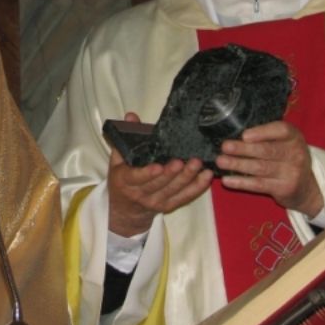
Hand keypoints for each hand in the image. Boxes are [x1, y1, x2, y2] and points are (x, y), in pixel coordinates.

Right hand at [108, 114, 213, 236]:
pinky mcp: (168, 206)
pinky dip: (197, 187)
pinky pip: (184, 197)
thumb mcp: (118, 159)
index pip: (136, 178)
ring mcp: (156, 202)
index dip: (147, 173)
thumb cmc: (122, 179)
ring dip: (187, 178)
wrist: (125, 208)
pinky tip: (206, 176)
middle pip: (158, 184)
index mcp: (125, 181)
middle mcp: (140, 194)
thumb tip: (131, 116)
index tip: (158, 166)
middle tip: (183, 161)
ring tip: (197, 164)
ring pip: (173, 190)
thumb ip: (125, 137)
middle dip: (172, 174)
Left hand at [215, 121, 322, 217]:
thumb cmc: (288, 160)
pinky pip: (258, 185)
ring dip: (237, 164)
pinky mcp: (284, 189)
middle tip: (224, 147)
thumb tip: (235, 134)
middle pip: (267, 150)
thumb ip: (267, 137)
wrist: (307, 189)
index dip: (262, 132)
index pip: (281, 130)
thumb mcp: (285, 144)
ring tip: (220, 161)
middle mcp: (296, 154)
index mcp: (294, 137)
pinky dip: (241, 182)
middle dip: (243, 149)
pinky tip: (227, 180)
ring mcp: (291, 173)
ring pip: (260, 167)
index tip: (244, 135)